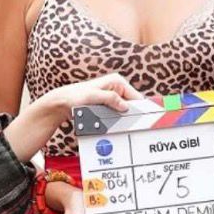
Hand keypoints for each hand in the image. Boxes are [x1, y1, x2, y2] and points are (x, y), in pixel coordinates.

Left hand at [6, 73, 144, 161]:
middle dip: (135, 116)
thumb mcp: (92, 97)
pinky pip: (120, 114)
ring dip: (127, 120)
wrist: (63, 102)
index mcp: (117, 82)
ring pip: (127, 111)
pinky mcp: (110, 104)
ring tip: (131, 131)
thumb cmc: (75, 96)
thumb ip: (109, 99)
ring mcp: (115, 96)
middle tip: (139, 130)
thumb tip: (125, 106)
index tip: (150, 121)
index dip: (144, 109)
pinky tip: (121, 129)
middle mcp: (118, 87)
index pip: (137, 97)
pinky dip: (120, 121)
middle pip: (134, 105)